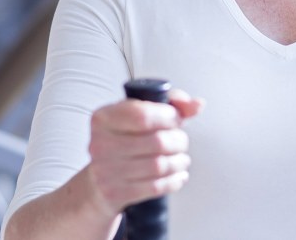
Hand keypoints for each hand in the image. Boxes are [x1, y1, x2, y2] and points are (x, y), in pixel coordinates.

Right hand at [85, 88, 203, 216]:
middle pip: (156, 141)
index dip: (168, 116)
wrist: (99, 182)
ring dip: (179, 161)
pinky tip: (177, 175)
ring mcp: (107, 170)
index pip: (143, 115)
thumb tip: (196, 104)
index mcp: (104, 118)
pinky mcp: (116, 192)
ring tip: (181, 158)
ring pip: (159, 165)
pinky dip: (174, 181)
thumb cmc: (123, 142)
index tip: (176, 119)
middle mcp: (101, 143)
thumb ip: (170, 103)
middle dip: (179, 140)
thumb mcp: (139, 115)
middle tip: (181, 141)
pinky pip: (156, 187)